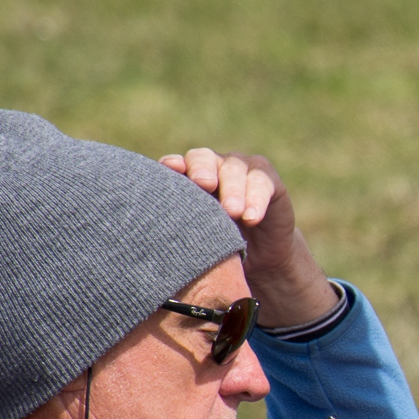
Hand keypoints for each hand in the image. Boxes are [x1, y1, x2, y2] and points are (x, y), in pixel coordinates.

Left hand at [159, 149, 339, 327]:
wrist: (260, 260)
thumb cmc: (219, 250)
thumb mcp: (197, 241)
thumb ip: (178, 231)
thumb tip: (149, 243)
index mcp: (189, 179)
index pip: (178, 164)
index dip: (174, 164)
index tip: (170, 168)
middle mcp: (214, 168)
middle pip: (204, 158)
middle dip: (202, 169)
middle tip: (204, 185)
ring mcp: (243, 170)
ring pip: (234, 169)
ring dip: (233, 189)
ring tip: (233, 213)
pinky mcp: (269, 181)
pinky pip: (262, 182)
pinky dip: (256, 199)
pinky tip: (251, 218)